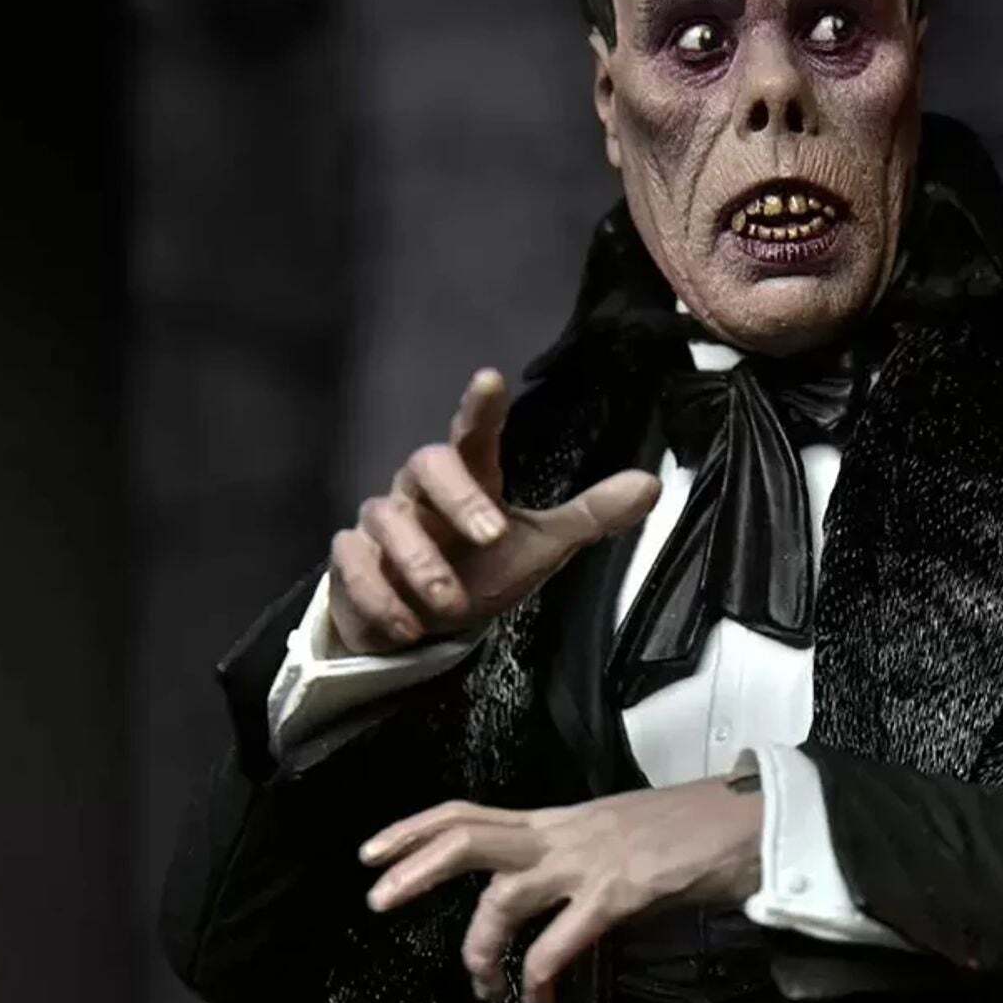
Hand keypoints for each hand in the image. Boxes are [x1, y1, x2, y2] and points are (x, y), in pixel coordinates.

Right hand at [327, 366, 660, 654]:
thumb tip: (651, 484)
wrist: (420, 625)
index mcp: (468, 479)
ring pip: (386, 520)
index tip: (490, 378)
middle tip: (492, 536)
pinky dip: (381, 597)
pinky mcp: (351, 561)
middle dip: (458, 499)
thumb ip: (589, 516)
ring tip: (450, 603)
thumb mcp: (541, 546)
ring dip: (421, 564)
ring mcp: (381, 524)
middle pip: (426, 463)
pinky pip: (354, 567)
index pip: (473, 433)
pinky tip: (407, 624)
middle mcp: (419, 492)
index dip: (480, 407)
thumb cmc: (480, 570)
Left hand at [358, 772, 765, 1002]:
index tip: (373, 853)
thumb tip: (558, 906)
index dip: (415, 829)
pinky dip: (541, 972)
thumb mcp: (623, 840)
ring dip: (478, 943)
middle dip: (414, 869)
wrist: (754, 819)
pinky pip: (561, 937)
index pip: (471, 813)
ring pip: (504, 894)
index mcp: (562, 822)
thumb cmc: (699, 832)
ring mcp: (590, 861)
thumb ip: (582, 866)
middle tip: (377, 901)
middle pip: (468, 837)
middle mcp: (565, 835)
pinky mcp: (621, 891)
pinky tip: (539, 997)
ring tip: (479, 983)